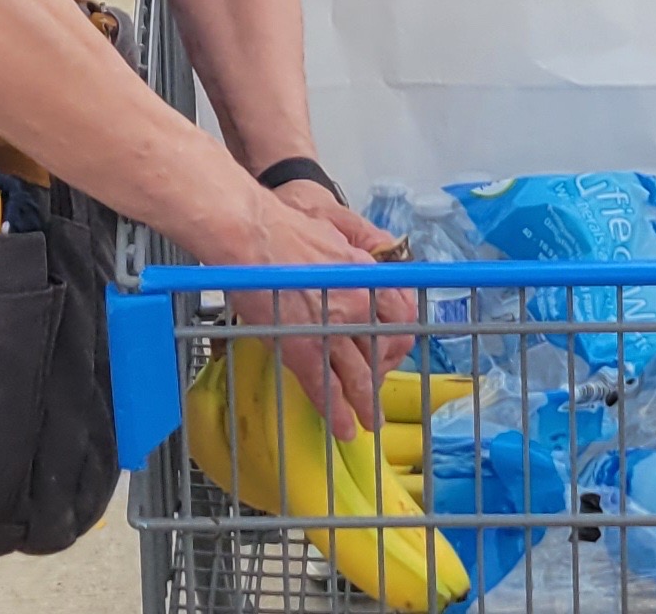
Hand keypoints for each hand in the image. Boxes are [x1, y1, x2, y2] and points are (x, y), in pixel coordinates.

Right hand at [222, 182, 416, 439]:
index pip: (402, 318)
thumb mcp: (338, 233)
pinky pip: (325, 387)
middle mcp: (359, 307)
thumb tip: (364, 270)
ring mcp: (332, 330)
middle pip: (384, 351)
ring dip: (366, 404)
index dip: (398, 339)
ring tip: (369, 423)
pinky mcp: (303, 348)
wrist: (253, 236)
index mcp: (368, 278)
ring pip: (359, 376)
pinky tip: (343, 428)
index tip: (391, 349)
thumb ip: (357, 257)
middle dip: (381, 375)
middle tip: (378, 389)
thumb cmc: (287, 228)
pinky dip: (335, 411)